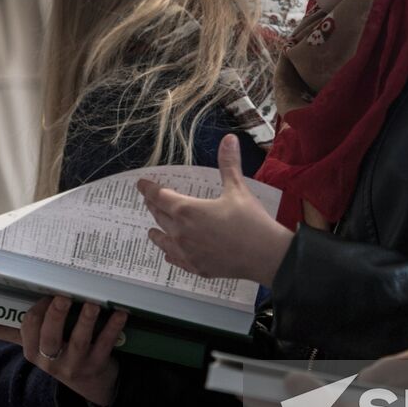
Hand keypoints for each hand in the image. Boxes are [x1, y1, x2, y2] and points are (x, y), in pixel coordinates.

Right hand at [0, 296, 126, 406]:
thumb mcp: (31, 344)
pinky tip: (119, 313)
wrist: (91, 385)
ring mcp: (75, 365)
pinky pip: (106, 345)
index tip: (46, 294)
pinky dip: (113, 329)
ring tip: (90, 303)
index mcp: (33, 351)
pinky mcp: (97, 365)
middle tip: (61, 297)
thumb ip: (3, 330)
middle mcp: (51, 361)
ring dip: (84, 321)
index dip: (37, 312)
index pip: (28, 330)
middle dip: (54, 317)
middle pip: (48, 339)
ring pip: (78, 343)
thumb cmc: (57, 354)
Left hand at [139, 134, 293, 285]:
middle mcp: (181, 233)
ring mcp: (188, 253)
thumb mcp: (237, 189)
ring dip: (157, 233)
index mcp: (187, 211)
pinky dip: (170, 254)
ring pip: (164, 241)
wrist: (265, 256)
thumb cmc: (251, 221)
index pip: (160, 197)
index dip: (149, 189)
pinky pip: (177, 260)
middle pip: (160, 217)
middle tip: (149, 201)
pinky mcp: (197, 267)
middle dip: (153, 207)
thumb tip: (229, 139)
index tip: (141, 185)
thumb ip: (228, 164)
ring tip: (152, 230)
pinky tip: (169, 254)